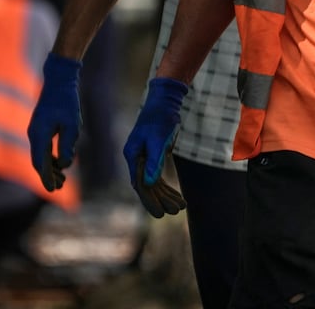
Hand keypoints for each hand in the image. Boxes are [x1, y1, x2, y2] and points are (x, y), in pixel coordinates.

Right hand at [27, 54, 81, 191]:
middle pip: (38, 161)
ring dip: (49, 168)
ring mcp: (35, 131)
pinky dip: (49, 158)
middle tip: (59, 187)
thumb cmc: (66, 101)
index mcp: (39, 134)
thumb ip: (67, 145)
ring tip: (62, 179)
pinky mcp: (39, 128)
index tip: (52, 190)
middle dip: (48, 175)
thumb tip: (64, 164)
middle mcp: (33, 134)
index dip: (46, 177)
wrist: (58, 81)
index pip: (40, 162)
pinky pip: (42, 148)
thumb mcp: (72, 125)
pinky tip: (59, 164)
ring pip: (40, 155)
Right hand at [122, 77, 188, 217]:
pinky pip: (158, 177)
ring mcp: (144, 158)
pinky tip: (178, 197)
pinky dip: (167, 187)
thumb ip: (154, 161)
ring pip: (154, 183)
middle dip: (161, 200)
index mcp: (133, 155)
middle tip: (176, 212)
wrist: (165, 101)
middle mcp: (136, 159)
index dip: (150, 201)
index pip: (140, 184)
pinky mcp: (153, 156)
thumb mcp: (159, 140)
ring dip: (166, 196)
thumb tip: (150, 184)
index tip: (161, 214)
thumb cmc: (161, 118)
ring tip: (181, 207)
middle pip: (147, 186)